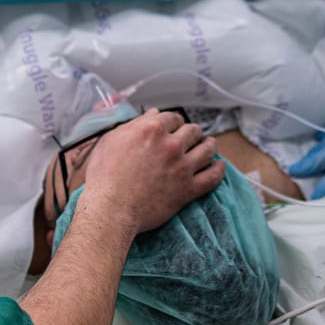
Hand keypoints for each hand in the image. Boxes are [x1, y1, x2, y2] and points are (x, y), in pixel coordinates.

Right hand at [79, 110, 222, 234]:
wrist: (110, 210)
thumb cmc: (104, 176)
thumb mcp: (111, 141)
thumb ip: (134, 125)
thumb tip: (152, 114)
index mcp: (152, 130)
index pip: (173, 118)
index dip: (174, 122)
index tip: (174, 128)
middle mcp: (171, 145)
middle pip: (192, 131)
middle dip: (192, 132)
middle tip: (192, 137)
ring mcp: (182, 167)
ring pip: (207, 149)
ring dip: (209, 145)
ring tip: (210, 145)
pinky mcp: (188, 189)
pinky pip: (212, 177)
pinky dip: (219, 170)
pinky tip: (220, 166)